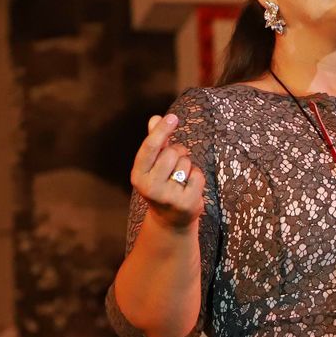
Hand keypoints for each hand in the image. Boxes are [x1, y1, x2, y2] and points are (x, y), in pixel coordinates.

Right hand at [130, 113, 204, 232]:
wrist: (170, 219)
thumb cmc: (161, 184)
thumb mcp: (153, 165)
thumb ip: (155, 142)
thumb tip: (155, 118)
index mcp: (138, 175)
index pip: (150, 148)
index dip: (161, 131)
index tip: (172, 117)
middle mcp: (150, 187)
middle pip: (171, 153)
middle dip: (177, 152)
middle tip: (175, 163)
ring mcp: (168, 196)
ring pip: (186, 163)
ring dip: (187, 165)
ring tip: (180, 178)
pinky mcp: (186, 203)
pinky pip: (197, 175)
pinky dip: (196, 177)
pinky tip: (189, 187)